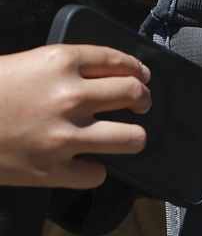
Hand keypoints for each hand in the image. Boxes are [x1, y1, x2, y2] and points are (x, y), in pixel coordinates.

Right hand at [0, 45, 150, 188]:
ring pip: (132, 138)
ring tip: (125, 136)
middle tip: (140, 105)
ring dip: (132, 137)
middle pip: (135, 95)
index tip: (141, 76)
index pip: (120, 61)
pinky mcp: (54, 170)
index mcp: (60, 62)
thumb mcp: (23, 64)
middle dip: (143, 100)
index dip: (137, 70)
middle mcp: (70, 96)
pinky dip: (92, 171)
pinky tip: (82, 164)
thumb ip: (63, 68)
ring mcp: (65, 135)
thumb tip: (103, 74)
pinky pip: (98, 174)